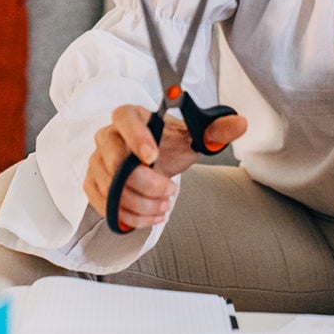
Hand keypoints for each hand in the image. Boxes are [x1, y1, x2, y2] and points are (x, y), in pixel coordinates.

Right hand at [83, 104, 248, 230]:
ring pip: (111, 188)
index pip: (124, 119)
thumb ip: (216, 129)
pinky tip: (150, 216)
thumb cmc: (168, 145)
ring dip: (140, 203)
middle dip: (146, 183)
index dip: (136, 137)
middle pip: (116, 161)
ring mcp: (97, 162)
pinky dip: (129, 216)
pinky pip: (104, 205)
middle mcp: (107, 136)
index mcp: (129, 117)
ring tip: (164, 206)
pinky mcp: (93, 185)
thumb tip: (240, 123)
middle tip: (170, 192)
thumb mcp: (194, 137)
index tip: (152, 156)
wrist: (152, 160)